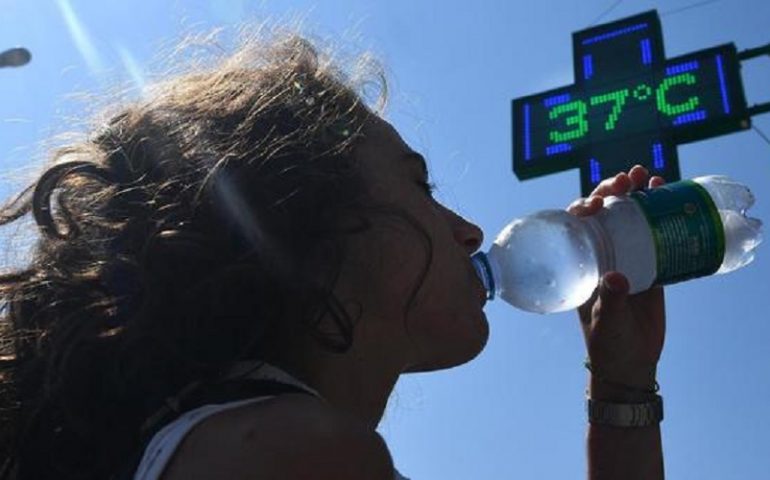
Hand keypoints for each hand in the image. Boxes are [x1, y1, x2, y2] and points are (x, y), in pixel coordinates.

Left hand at [567, 166, 666, 399]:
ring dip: (637, 196)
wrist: (631, 364)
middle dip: (612, 192)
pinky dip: (661, 215)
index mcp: (581, 264)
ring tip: (649, 176)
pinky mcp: (651, 267)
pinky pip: (655, 235)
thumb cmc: (608, 345)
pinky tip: (668, 196)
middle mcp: (601, 255)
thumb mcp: (605, 323)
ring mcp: (626, 258)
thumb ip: (609, 302)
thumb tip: (617, 278)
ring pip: (630, 219)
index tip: (596, 203)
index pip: (577, 226)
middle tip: (627, 179)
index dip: (584, 207)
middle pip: (604, 214)